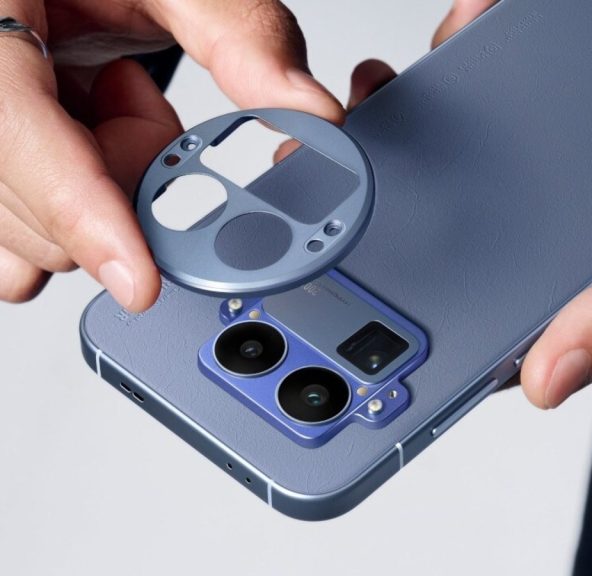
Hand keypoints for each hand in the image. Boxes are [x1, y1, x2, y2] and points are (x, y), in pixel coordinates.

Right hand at [0, 0, 342, 310]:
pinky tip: (85, 142)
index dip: (82, 213)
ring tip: (110, 103)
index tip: (140, 281)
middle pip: (36, 203)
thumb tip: (311, 111)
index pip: (13, 133)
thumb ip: (242, 37)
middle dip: (124, 182)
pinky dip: (79, 212)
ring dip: (105, 190)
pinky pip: (18, 236)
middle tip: (140, 104)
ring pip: (33, 233)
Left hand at [310, 2, 591, 409]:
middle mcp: (551, 260)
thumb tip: (551, 369)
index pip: (462, 321)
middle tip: (327, 160)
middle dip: (378, 198)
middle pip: (445, 237)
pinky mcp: (567, 151)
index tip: (327, 260)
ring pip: (466, 171)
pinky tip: (464, 44)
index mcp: (568, 309)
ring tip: (380, 93)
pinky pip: (510, 112)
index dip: (389, 305)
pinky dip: (483, 72)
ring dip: (418, 131)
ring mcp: (554, 203)